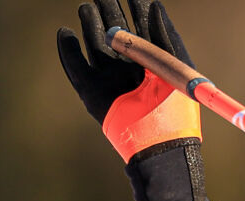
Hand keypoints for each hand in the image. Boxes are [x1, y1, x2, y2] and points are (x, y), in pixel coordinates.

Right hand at [57, 0, 197, 160]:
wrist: (162, 143)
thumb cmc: (177, 110)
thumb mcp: (176, 66)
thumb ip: (165, 35)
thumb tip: (153, 3)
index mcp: (150, 59)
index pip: (138, 25)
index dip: (133, 7)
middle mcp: (128, 66)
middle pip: (113, 30)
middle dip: (107, 10)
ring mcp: (110, 78)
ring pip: (94, 43)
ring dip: (90, 24)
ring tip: (88, 8)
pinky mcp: (93, 93)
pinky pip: (76, 67)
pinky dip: (68, 50)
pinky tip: (66, 33)